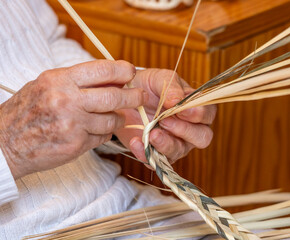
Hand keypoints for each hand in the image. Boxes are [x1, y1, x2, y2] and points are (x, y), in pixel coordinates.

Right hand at [0, 60, 146, 178]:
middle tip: (140, 96)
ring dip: (117, 118)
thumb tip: (109, 79)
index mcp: (59, 81)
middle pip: (114, 97)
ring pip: (111, 120)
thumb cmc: (25, 112)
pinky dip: (104, 133)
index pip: (101, 70)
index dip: (122, 70)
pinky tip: (96, 131)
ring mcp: (72, 124)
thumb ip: (76, 81)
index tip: (131, 72)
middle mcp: (67, 101)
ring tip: (115, 117)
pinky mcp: (76, 145)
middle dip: (133, 97)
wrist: (4, 143)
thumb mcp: (46, 86)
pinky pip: (102, 137)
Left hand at [115, 69, 216, 163]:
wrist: (125, 100)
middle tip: (165, 121)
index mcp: (195, 108)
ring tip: (150, 133)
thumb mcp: (158, 79)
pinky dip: (145, 153)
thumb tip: (177, 101)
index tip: (180, 109)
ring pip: (179, 151)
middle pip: (202, 138)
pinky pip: (156, 161)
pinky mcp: (157, 154)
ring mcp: (176, 144)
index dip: (198, 114)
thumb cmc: (148, 86)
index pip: (208, 115)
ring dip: (165, 144)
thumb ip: (170, 87)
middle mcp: (191, 129)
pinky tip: (136, 142)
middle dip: (185, 131)